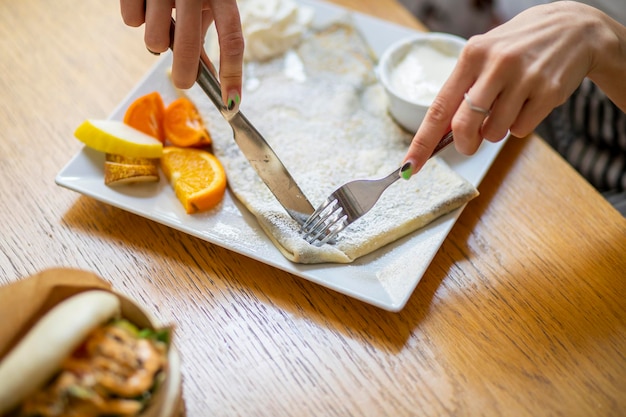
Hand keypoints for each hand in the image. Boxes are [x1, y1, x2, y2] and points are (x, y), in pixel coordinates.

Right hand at [120, 0, 243, 109]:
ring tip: (160, 22)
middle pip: (189, 46)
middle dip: (185, 74)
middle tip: (184, 81)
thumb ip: (205, 38)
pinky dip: (136, 18)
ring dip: (156, 41)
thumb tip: (209, 79)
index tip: (230, 102)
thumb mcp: (205, 3)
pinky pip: (131, 20)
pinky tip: (144, 3)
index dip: (232, 74)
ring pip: (154, 39)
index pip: (232, 40)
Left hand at [402, 1, 625, 175]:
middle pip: (465, 126)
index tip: (410, 165)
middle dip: (464, 144)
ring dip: (496, 131)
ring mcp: (524, 78)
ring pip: (494, 133)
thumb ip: (463, 89)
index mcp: (471, 55)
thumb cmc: (518, 47)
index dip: (422, 141)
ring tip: (509, 105)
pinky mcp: (548, 92)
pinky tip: (528, 102)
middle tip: (470, 143)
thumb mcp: (485, 55)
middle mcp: (495, 64)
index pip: (439, 108)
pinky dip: (519, 126)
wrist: (574, 29)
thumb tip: (443, 131)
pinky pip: (520, 130)